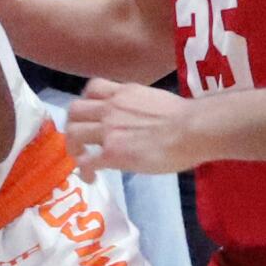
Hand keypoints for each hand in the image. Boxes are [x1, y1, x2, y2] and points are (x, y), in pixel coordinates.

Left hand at [65, 78, 199, 180]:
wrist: (193, 129)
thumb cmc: (186, 116)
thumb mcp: (154, 99)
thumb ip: (137, 105)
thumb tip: (138, 118)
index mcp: (123, 93)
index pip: (92, 88)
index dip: (85, 101)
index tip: (89, 114)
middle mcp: (110, 107)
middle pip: (74, 110)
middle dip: (73, 124)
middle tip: (80, 138)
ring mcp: (108, 130)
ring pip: (73, 132)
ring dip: (73, 146)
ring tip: (81, 157)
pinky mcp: (111, 152)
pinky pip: (86, 161)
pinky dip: (83, 170)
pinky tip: (90, 177)